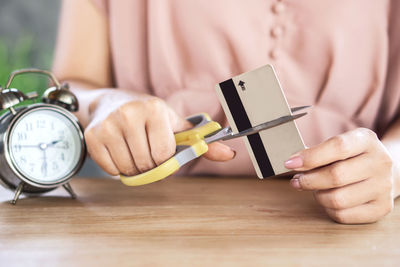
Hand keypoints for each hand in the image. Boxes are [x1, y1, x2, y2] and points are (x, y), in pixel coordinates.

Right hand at [84, 90, 234, 175]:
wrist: (110, 101)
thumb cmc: (148, 115)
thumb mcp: (174, 124)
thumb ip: (200, 141)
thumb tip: (229, 154)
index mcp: (155, 108)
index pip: (164, 155)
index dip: (165, 159)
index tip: (161, 150)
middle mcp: (130, 113)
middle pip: (146, 164)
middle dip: (150, 165)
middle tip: (146, 151)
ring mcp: (108, 125)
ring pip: (128, 169)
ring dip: (134, 168)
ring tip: (133, 150)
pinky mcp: (92, 136)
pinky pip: (110, 170)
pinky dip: (117, 168)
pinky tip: (119, 151)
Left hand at [284, 128, 396, 223]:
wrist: (384, 171)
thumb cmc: (351, 157)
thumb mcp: (339, 145)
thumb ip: (316, 152)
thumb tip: (292, 163)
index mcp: (366, 140)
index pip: (338, 147)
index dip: (310, 157)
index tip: (290, 163)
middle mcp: (380, 162)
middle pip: (336, 176)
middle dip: (308, 180)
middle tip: (297, 181)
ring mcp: (383, 186)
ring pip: (338, 199)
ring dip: (318, 196)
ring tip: (314, 189)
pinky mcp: (381, 208)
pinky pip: (343, 215)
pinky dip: (328, 209)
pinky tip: (327, 199)